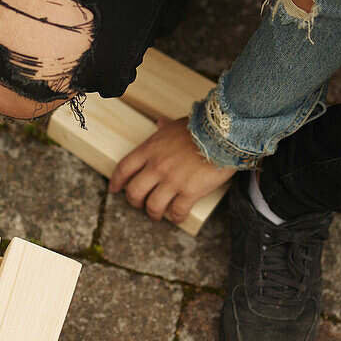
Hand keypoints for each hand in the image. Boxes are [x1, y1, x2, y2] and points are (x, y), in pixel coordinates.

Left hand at [109, 117, 236, 223]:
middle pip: (134, 191)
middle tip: (139, 204)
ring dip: (153, 213)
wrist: (225, 135)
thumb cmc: (203, 127)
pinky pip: (176, 211)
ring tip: (157, 215)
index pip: (124, 168)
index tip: (115, 189)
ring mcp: (172, 181)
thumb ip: (165, 128)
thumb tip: (159, 124)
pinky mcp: (189, 192)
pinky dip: (175, 217)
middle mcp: (157, 166)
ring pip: (152, 206)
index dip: (117, 181)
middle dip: (134, 201)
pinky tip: (177, 216)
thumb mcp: (177, 124)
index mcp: (150, 149)